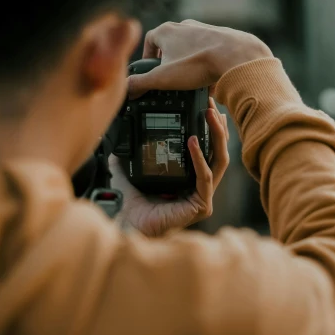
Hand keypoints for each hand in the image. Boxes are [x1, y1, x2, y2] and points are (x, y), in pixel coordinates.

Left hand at [112, 98, 229, 236]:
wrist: (131, 227)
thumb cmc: (135, 209)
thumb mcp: (131, 177)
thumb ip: (126, 163)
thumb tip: (115, 150)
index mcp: (192, 180)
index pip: (209, 152)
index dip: (212, 130)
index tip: (209, 109)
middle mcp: (202, 188)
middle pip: (219, 153)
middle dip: (218, 128)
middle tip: (213, 107)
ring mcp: (205, 197)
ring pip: (219, 162)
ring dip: (216, 137)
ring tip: (210, 116)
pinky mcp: (202, 206)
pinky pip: (205, 177)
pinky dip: (199, 158)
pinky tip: (193, 142)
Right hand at [127, 19, 271, 97]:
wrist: (237, 57)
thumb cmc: (199, 63)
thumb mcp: (163, 78)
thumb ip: (141, 83)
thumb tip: (126, 88)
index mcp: (167, 31)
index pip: (150, 39)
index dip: (147, 55)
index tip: (149, 69)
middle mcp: (186, 27)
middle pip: (171, 43)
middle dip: (168, 61)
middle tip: (169, 78)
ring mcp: (205, 31)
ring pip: (190, 48)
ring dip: (187, 63)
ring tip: (189, 82)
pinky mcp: (222, 39)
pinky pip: (209, 52)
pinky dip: (206, 65)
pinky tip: (208, 80)